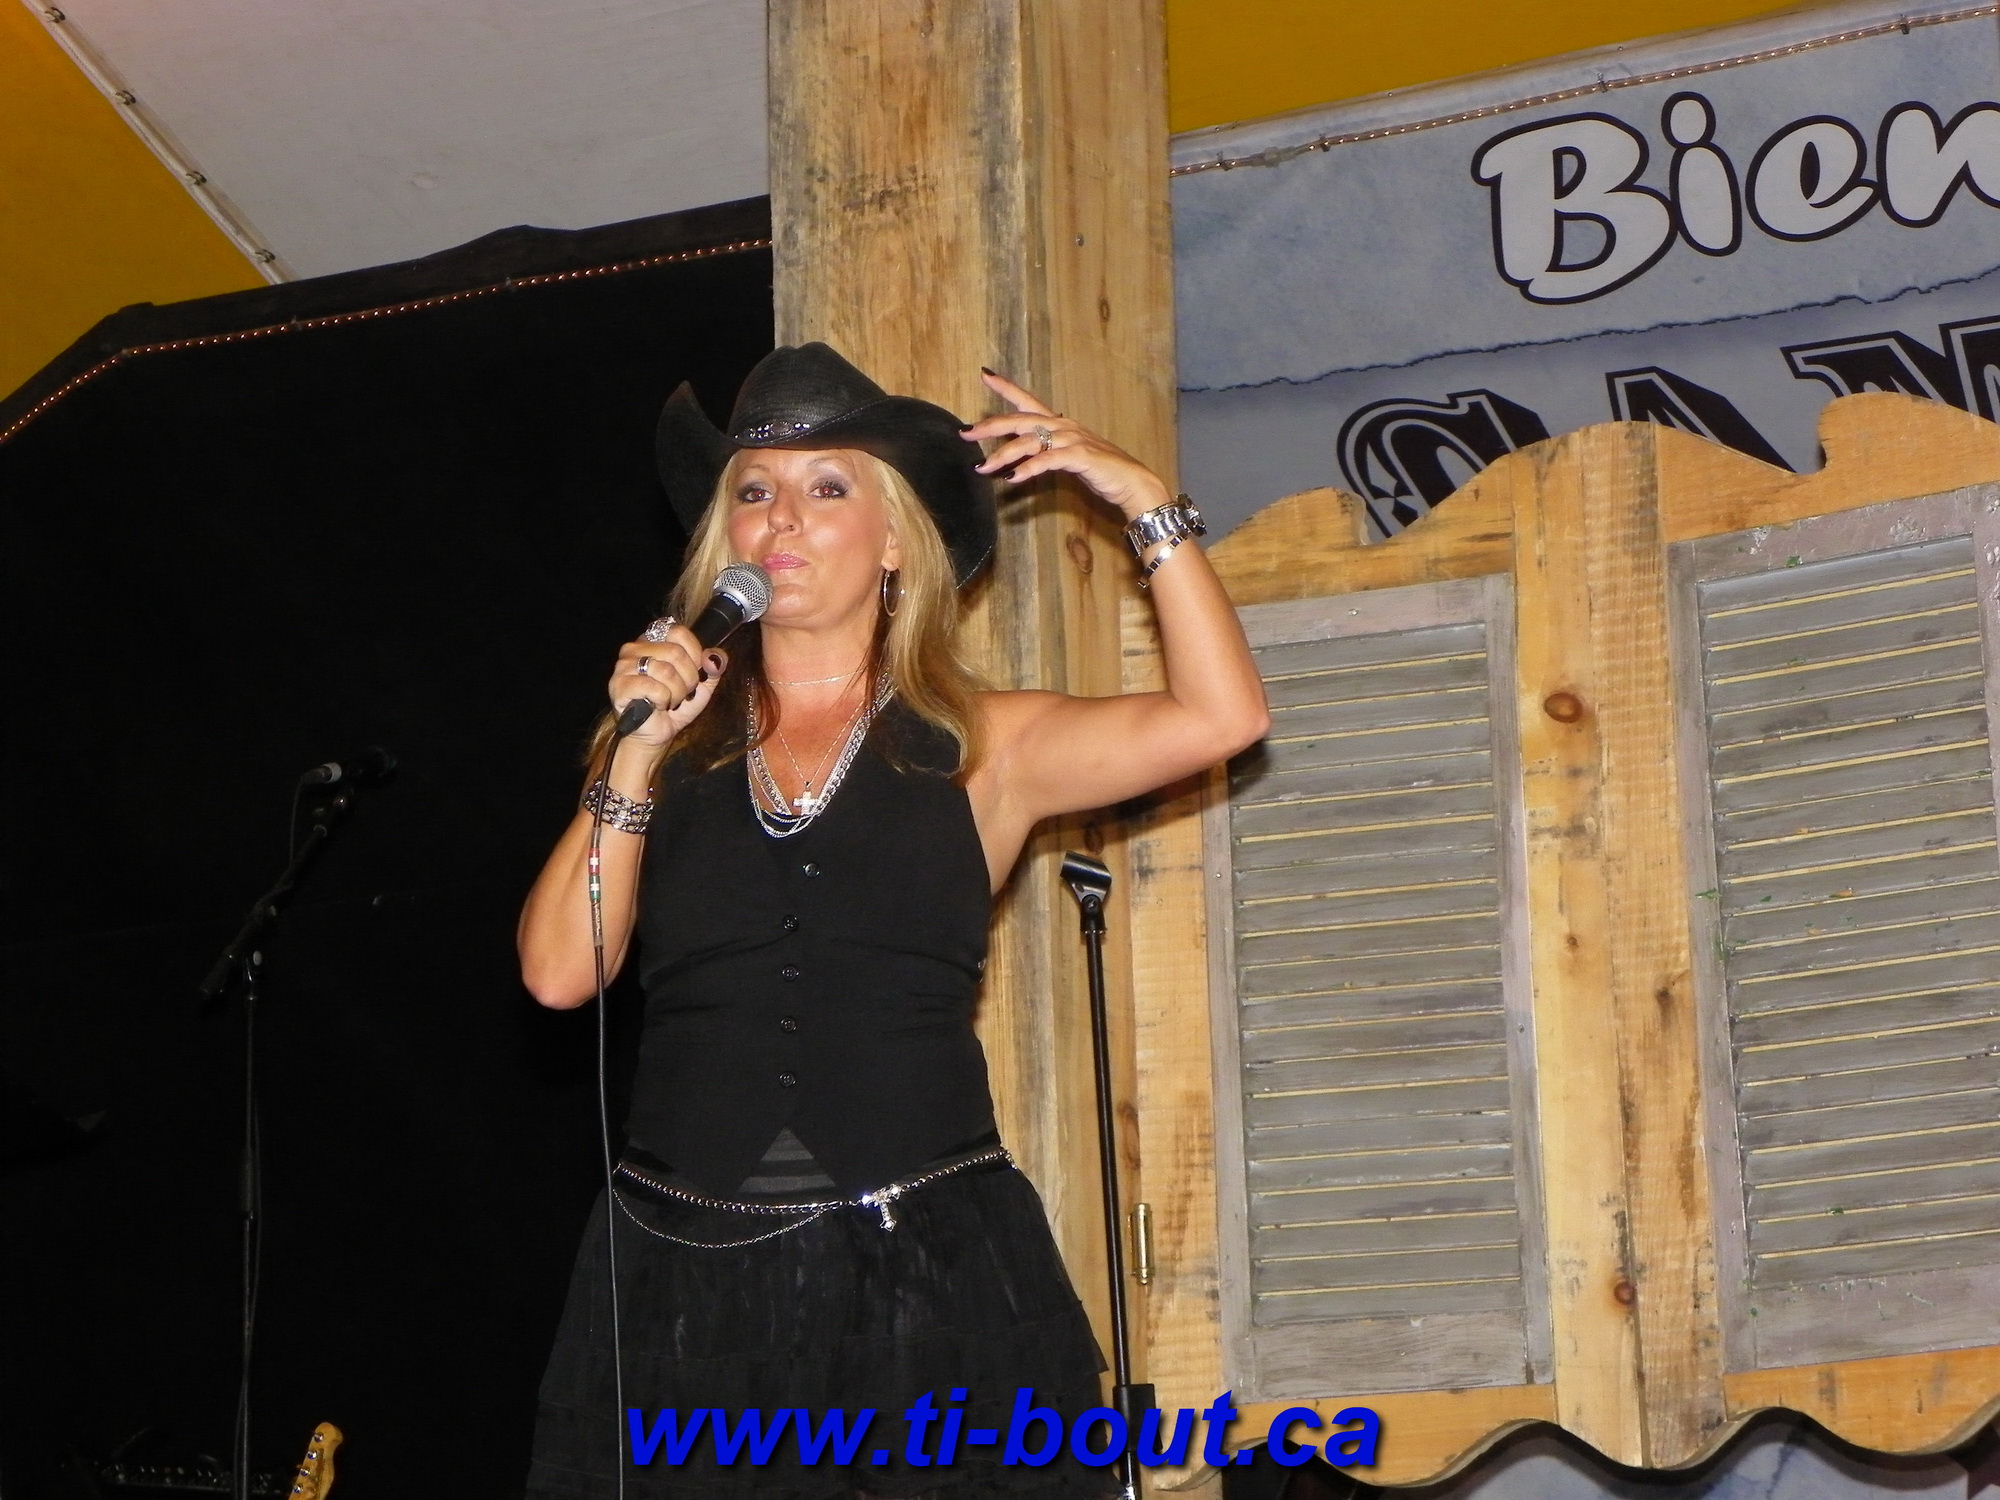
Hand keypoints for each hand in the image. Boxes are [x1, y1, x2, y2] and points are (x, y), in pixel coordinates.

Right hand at [609, 623, 726, 749]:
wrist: (658, 733)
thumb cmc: (677, 704)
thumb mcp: (703, 683)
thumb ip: (714, 665)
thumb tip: (713, 657)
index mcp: (654, 640)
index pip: (679, 633)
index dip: (695, 655)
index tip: (694, 674)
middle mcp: (635, 647)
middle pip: (675, 652)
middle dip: (688, 679)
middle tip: (682, 693)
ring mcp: (624, 665)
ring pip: (665, 671)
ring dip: (676, 693)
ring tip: (670, 701)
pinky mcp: (619, 685)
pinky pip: (653, 688)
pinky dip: (662, 700)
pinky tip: (656, 705)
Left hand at [961, 370, 1170, 520]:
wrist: (1131, 481)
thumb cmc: (1100, 471)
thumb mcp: (1067, 457)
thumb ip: (1045, 453)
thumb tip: (1019, 457)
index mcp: (1059, 423)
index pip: (1027, 401)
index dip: (1006, 387)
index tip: (985, 374)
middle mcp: (1063, 426)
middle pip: (1020, 420)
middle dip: (990, 426)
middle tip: (966, 432)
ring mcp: (1072, 439)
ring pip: (1029, 442)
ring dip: (1003, 455)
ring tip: (984, 468)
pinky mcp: (1079, 456)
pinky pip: (1047, 460)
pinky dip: (1028, 469)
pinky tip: (1014, 478)